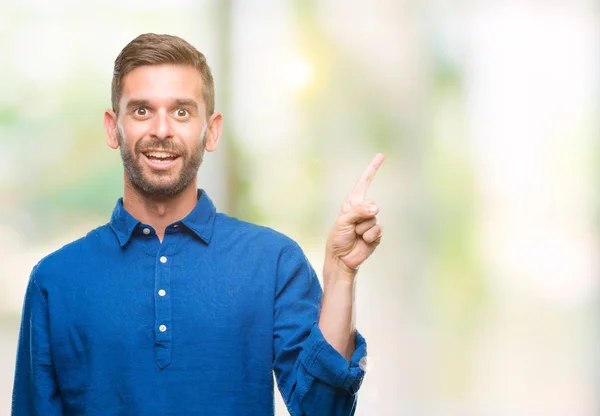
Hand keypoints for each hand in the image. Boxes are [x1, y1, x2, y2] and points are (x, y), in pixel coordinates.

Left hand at [325, 153, 384, 277]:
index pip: (364, 183)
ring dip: (362, 229)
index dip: (372, 169)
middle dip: (360, 216)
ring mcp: (370, 223)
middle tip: (351, 227)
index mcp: (352, 203)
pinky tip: (362, 242)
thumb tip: (376, 208)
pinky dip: (368, 236)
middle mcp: (363, 211)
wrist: (341, 259)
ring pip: (373, 219)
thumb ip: (359, 211)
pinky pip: (377, 230)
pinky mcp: (376, 235)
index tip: (381, 156)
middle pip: (371, 205)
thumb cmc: (337, 239)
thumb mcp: (343, 221)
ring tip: (354, 236)